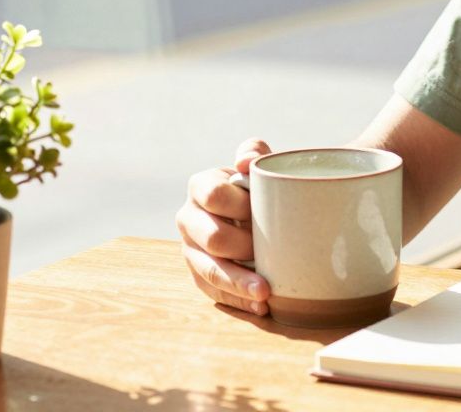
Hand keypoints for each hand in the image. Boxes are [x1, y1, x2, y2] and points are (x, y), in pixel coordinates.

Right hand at [175, 138, 272, 315]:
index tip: (262, 211)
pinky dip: (240, 301)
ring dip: (239, 283)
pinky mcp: (199, 276)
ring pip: (209, 271)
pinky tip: (261, 306)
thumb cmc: (260, 188)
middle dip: (242, 246)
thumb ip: (254, 154)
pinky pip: (215, 293)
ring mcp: (191, 250)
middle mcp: (189, 219)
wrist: (261, 213)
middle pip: (212, 237)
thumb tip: (246, 162)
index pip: (213, 194)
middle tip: (271, 250)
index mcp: (201, 186)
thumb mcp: (259, 167)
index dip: (240, 204)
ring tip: (266, 293)